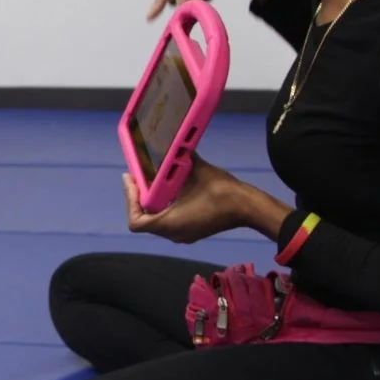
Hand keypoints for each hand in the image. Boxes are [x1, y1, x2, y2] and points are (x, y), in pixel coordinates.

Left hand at [123, 156, 250, 244]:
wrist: (248, 207)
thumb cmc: (222, 192)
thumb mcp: (196, 170)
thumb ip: (178, 158)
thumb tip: (167, 144)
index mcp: (171, 224)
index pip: (136, 221)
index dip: (130, 200)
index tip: (132, 180)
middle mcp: (174, 233)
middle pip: (144, 219)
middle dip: (138, 197)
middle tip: (137, 176)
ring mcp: (183, 234)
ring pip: (156, 220)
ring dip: (151, 201)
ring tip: (150, 180)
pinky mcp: (191, 230)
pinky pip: (169, 220)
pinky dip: (163, 205)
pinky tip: (167, 188)